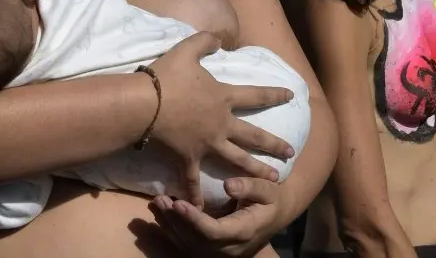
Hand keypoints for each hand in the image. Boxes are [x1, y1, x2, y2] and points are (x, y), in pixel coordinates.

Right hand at [148, 32, 294, 207]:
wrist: (144, 104)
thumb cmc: (166, 76)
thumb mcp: (188, 49)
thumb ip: (206, 41)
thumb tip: (221, 40)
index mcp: (223, 98)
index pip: (256, 96)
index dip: (274, 95)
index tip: (290, 96)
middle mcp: (221, 123)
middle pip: (254, 135)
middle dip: (274, 144)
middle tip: (291, 153)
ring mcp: (207, 143)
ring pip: (238, 160)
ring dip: (256, 170)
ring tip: (273, 179)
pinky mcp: (188, 158)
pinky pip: (193, 180)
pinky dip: (196, 195)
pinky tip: (201, 208)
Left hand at [151, 177, 287, 256]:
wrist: (278, 213)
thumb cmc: (273, 196)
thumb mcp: (269, 188)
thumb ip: (250, 186)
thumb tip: (229, 185)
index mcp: (243, 231)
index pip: (213, 231)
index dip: (194, 219)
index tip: (179, 203)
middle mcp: (230, 247)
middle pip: (196, 240)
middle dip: (176, 221)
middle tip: (160, 200)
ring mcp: (221, 251)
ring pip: (189, 244)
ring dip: (170, 225)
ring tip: (157, 203)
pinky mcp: (213, 248)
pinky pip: (189, 243)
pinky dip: (173, 229)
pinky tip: (161, 213)